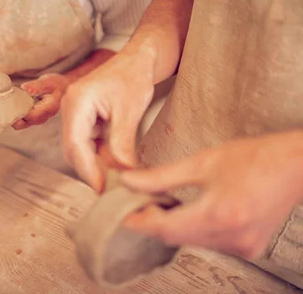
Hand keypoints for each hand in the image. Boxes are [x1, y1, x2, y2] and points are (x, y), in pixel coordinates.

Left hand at [12, 74, 69, 129]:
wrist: (61, 88)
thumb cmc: (55, 84)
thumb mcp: (48, 82)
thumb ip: (37, 86)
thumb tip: (25, 88)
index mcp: (48, 109)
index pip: (30, 116)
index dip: (19, 112)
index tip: (9, 104)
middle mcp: (43, 117)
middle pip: (24, 123)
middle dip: (13, 117)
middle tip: (4, 105)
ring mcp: (38, 119)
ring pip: (21, 124)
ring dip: (13, 117)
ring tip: (7, 105)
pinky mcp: (33, 118)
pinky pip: (22, 121)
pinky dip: (15, 115)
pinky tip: (11, 106)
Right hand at [60, 52, 154, 191]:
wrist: (137, 60)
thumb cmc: (132, 76)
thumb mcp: (130, 111)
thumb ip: (122, 142)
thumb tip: (123, 172)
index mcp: (77, 102)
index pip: (75, 144)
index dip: (87, 169)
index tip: (102, 187)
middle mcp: (70, 108)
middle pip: (73, 149)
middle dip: (90, 170)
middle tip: (111, 187)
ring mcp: (75, 113)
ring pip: (79, 149)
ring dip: (95, 164)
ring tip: (115, 177)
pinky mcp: (83, 119)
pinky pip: (87, 143)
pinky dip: (99, 155)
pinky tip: (114, 164)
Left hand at [121, 132, 302, 258]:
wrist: (296, 166)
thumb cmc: (255, 158)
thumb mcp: (202, 161)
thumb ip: (161, 176)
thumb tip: (130, 181)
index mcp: (219, 214)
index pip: (164, 227)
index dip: (138, 220)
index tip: (121, 212)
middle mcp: (231, 237)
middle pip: (174, 237)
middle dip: (152, 221)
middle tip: (138, 202)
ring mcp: (242, 246)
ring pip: (189, 241)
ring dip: (171, 225)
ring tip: (162, 202)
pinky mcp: (247, 248)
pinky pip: (207, 242)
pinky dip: (192, 228)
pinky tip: (188, 210)